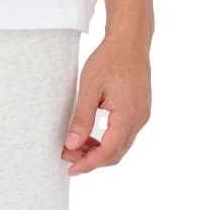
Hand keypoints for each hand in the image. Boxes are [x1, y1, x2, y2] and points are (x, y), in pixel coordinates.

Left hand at [62, 33, 151, 174]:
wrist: (130, 40)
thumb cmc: (110, 59)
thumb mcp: (90, 88)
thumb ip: (81, 119)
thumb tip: (72, 144)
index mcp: (128, 114)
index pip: (108, 151)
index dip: (88, 164)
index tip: (71, 169)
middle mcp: (139, 118)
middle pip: (115, 153)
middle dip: (91, 160)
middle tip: (68, 156)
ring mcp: (142, 116)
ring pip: (120, 147)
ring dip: (98, 152)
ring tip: (75, 147)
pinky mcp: (140, 112)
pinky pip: (123, 136)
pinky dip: (106, 142)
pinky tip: (90, 137)